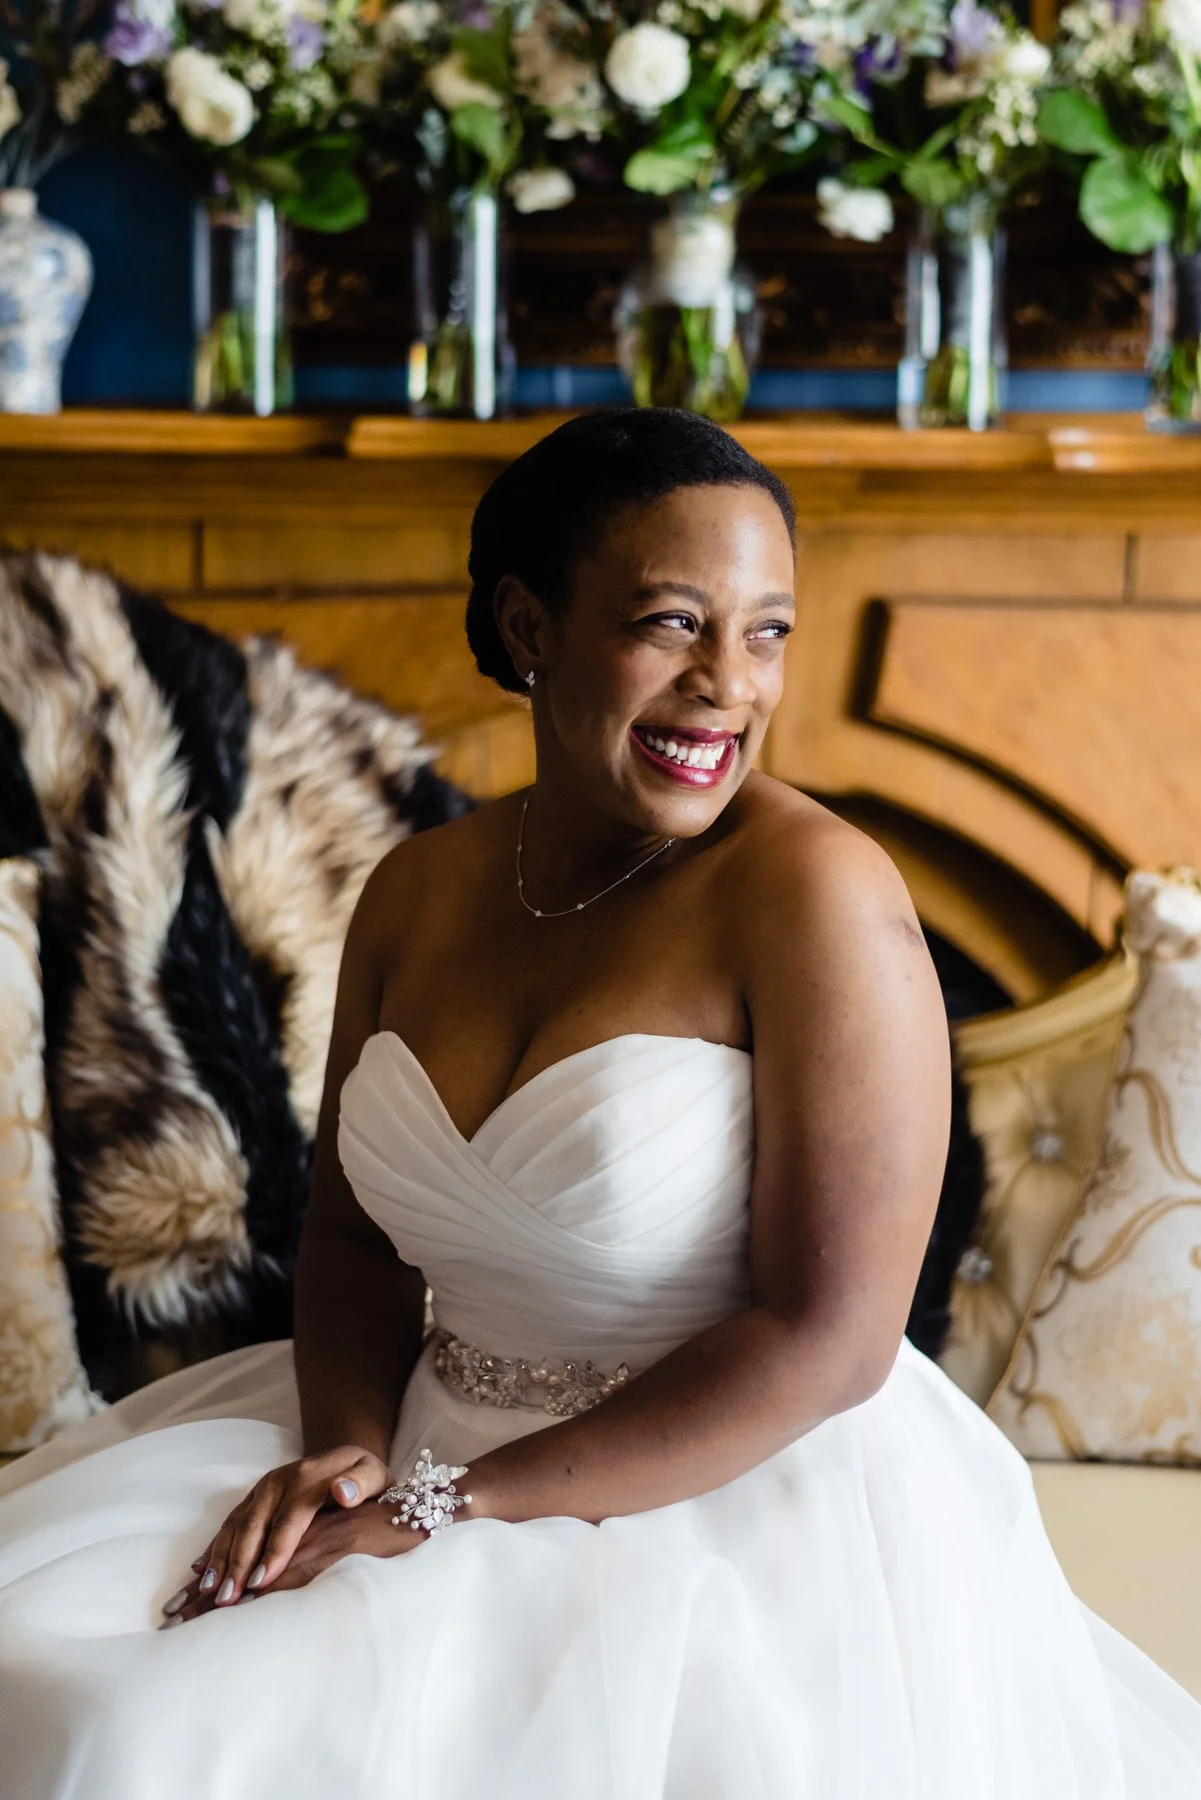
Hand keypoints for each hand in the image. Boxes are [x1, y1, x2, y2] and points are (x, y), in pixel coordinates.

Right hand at [161, 1444, 392, 1623]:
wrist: (346, 1459)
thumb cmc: (364, 1478)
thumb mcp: (374, 1475)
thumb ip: (361, 1482)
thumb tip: (343, 1492)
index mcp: (308, 1477)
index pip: (289, 1518)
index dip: (275, 1550)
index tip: (263, 1581)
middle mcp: (279, 1481)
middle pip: (254, 1524)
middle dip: (239, 1562)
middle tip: (226, 1598)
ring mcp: (262, 1490)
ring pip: (236, 1525)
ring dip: (220, 1558)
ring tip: (208, 1591)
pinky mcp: (253, 1499)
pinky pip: (229, 1523)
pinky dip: (214, 1547)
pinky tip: (199, 1570)